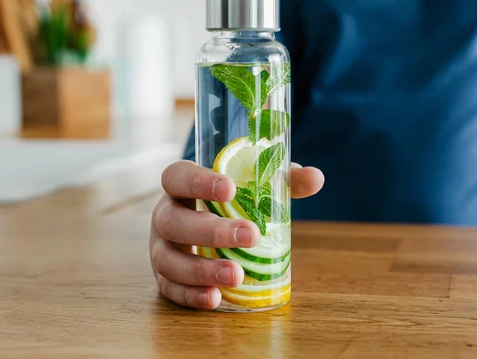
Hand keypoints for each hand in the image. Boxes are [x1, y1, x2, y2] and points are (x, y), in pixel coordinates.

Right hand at [150, 160, 323, 308]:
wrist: (206, 229)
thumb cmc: (231, 203)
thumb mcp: (255, 187)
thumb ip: (283, 181)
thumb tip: (316, 178)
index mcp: (180, 186)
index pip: (177, 176)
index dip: (198, 181)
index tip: (230, 190)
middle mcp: (165, 215)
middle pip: (173, 221)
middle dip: (210, 230)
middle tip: (250, 236)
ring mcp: (160, 247)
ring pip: (168, 259)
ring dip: (201, 269)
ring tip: (235, 275)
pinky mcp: (165, 276)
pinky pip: (170, 289)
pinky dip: (190, 296)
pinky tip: (214, 299)